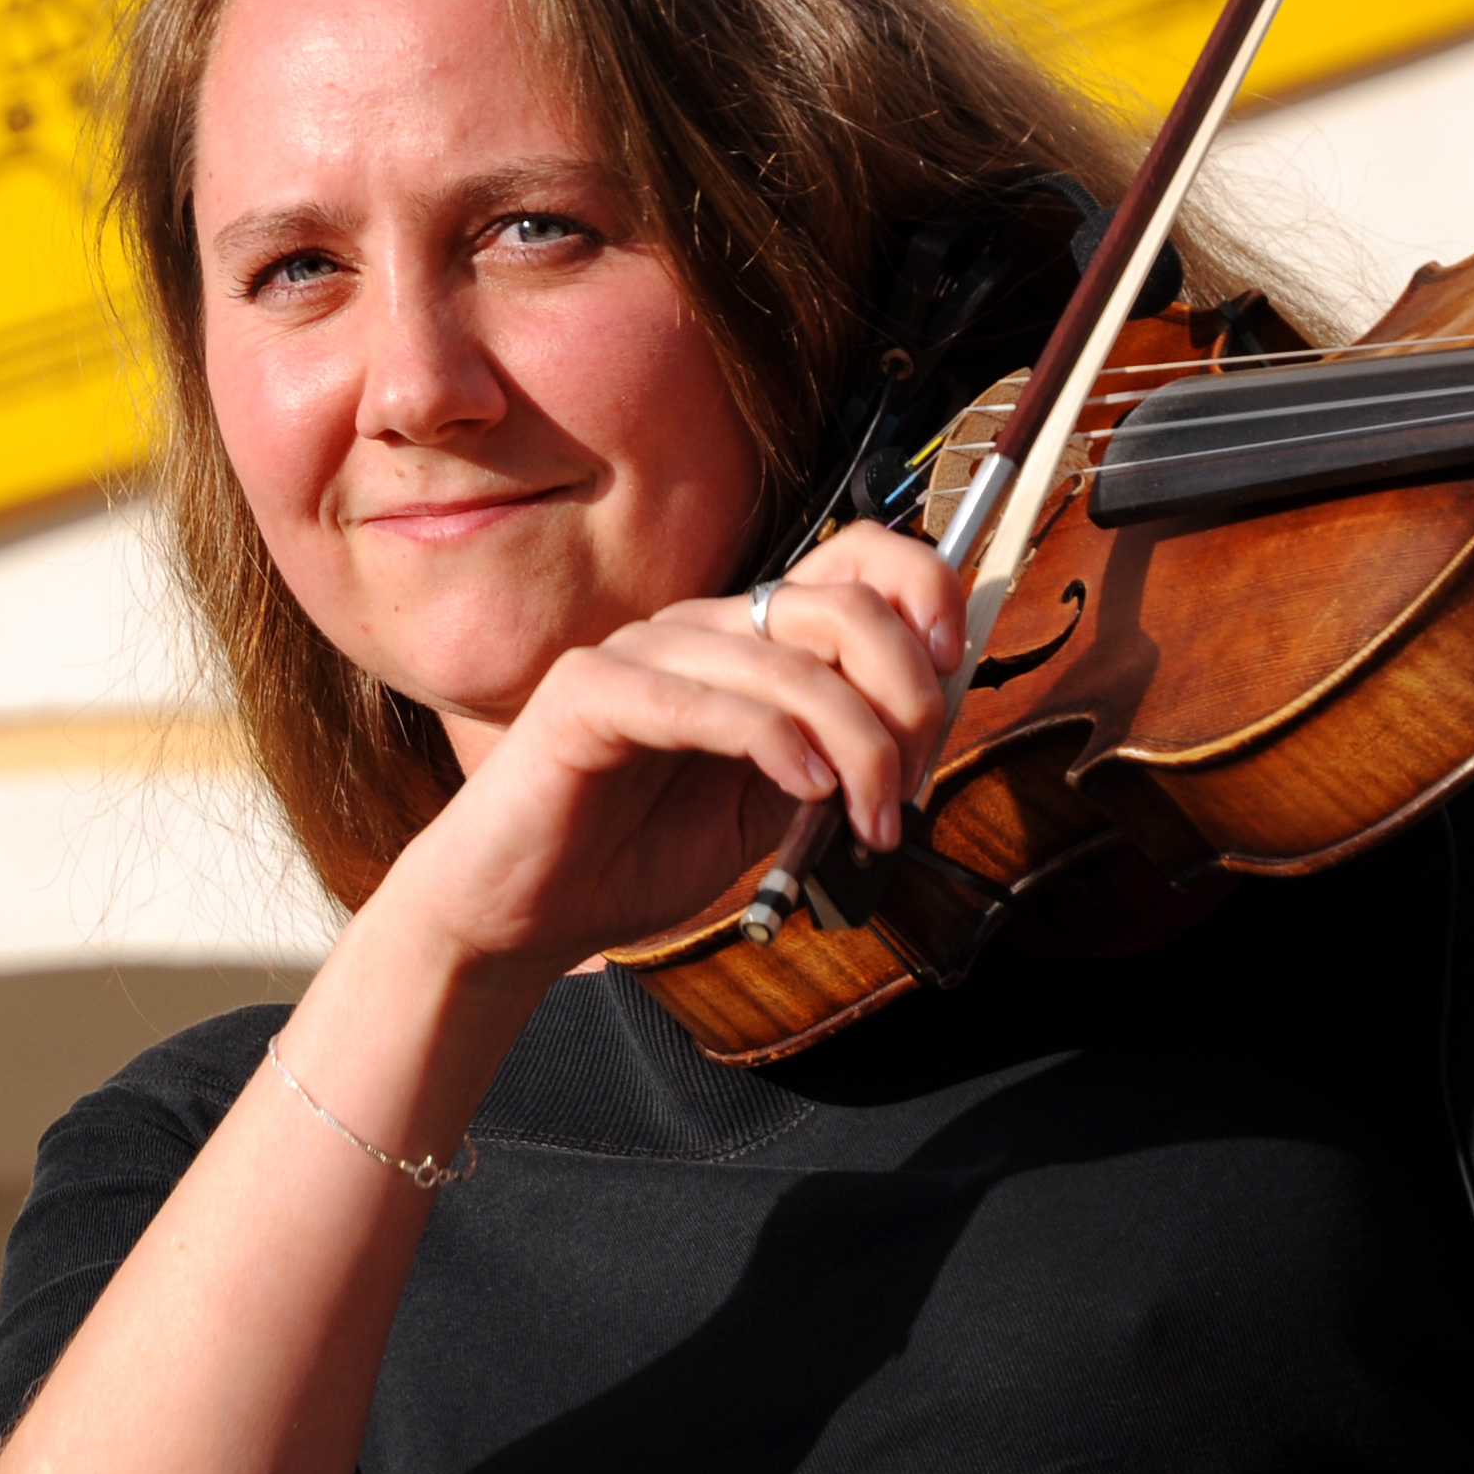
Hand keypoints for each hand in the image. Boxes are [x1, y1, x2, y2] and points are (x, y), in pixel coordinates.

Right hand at [375, 521, 963, 982]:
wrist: (519, 915)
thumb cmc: (634, 857)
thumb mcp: (772, 810)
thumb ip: (839, 758)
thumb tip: (934, 719)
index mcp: (744, 641)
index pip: (854, 559)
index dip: (923, 592)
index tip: (954, 669)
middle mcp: (697, 628)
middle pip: (840, 605)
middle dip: (906, 695)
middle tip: (908, 787)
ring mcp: (640, 653)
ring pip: (787, 661)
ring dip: (857, 745)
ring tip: (867, 824)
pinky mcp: (588, 694)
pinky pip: (704, 699)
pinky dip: (773, 741)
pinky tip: (801, 788)